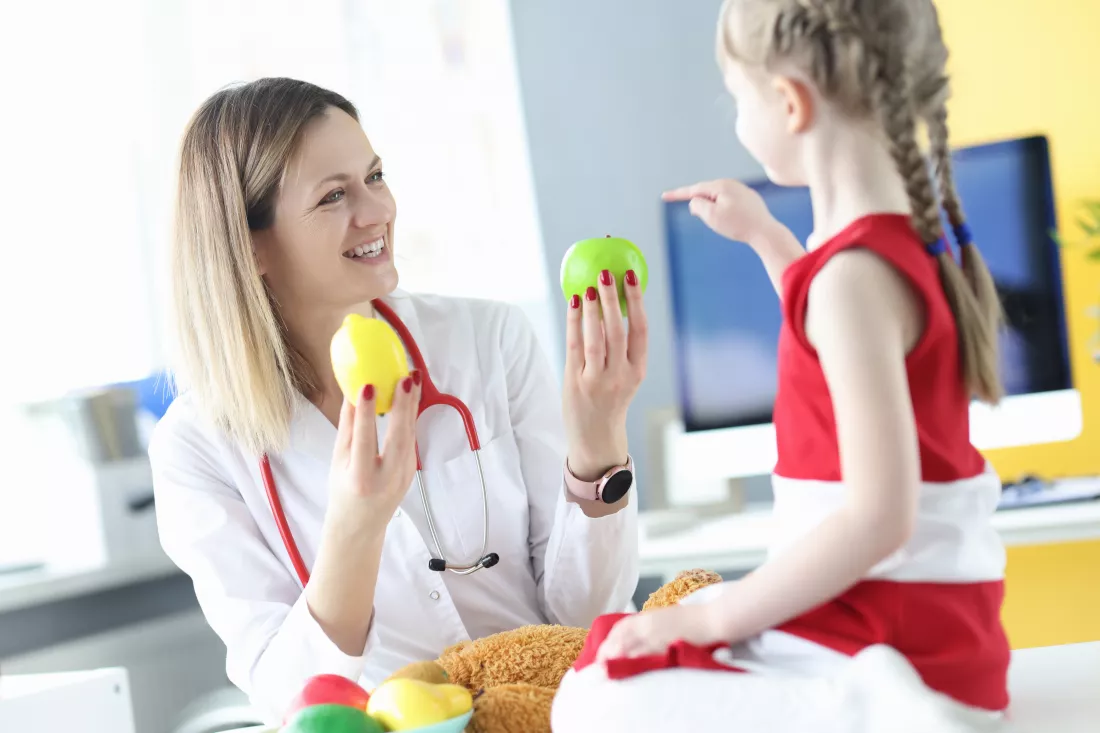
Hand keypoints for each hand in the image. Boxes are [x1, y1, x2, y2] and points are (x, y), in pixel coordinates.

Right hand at [325, 373, 422, 538]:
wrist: (360, 526)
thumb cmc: (343, 491)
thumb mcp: (338, 461)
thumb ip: (347, 427)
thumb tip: (350, 392)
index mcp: (361, 478)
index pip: (365, 440)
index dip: (367, 412)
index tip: (368, 385)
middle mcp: (386, 479)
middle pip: (398, 437)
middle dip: (404, 405)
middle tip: (405, 378)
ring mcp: (403, 477)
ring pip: (410, 436)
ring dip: (412, 406)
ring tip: (411, 379)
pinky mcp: (412, 472)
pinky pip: (411, 441)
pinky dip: (411, 418)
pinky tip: (410, 398)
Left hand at [561, 268, 646, 481]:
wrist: (596, 438)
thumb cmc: (609, 399)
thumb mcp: (624, 375)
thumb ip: (620, 344)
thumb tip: (610, 300)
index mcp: (638, 369)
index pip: (641, 329)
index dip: (637, 300)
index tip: (630, 275)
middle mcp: (621, 375)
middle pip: (618, 330)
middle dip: (613, 299)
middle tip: (606, 273)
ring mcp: (598, 380)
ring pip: (595, 338)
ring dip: (591, 309)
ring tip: (588, 286)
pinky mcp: (576, 382)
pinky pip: (575, 346)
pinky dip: (573, 322)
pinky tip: (572, 303)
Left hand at [595, 603, 726, 661]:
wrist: (713, 621)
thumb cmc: (694, 619)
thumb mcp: (668, 616)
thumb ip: (652, 625)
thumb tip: (639, 636)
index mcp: (649, 616)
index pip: (622, 627)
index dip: (610, 639)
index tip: (604, 650)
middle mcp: (648, 625)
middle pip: (620, 639)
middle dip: (608, 651)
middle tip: (602, 663)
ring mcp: (656, 637)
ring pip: (629, 649)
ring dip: (618, 659)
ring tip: (611, 670)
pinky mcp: (665, 648)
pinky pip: (645, 658)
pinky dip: (635, 664)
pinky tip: (630, 671)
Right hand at [663, 179, 803, 296]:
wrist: (765, 232)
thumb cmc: (737, 224)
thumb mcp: (711, 216)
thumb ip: (697, 206)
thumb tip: (695, 202)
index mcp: (721, 186)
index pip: (693, 189)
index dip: (677, 194)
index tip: (664, 196)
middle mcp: (732, 184)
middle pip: (706, 192)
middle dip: (699, 203)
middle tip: (697, 215)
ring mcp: (742, 191)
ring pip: (718, 198)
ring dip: (712, 208)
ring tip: (719, 223)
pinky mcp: (749, 200)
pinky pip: (729, 202)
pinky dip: (723, 210)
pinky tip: (730, 220)